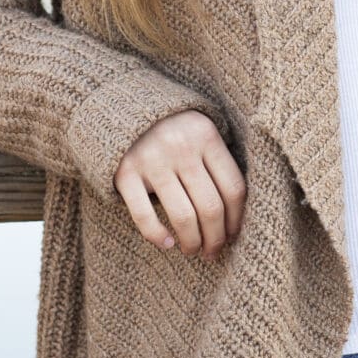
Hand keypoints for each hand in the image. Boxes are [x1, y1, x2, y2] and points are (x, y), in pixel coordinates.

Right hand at [113, 109, 246, 257]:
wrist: (120, 106)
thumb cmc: (171, 127)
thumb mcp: (199, 132)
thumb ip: (216, 161)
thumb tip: (235, 216)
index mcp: (206, 136)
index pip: (233, 188)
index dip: (237, 220)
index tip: (233, 236)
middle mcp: (181, 147)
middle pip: (211, 207)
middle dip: (215, 238)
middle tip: (212, 252)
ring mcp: (152, 160)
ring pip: (183, 216)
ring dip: (192, 242)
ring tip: (192, 250)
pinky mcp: (125, 172)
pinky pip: (145, 215)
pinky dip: (158, 236)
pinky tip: (167, 244)